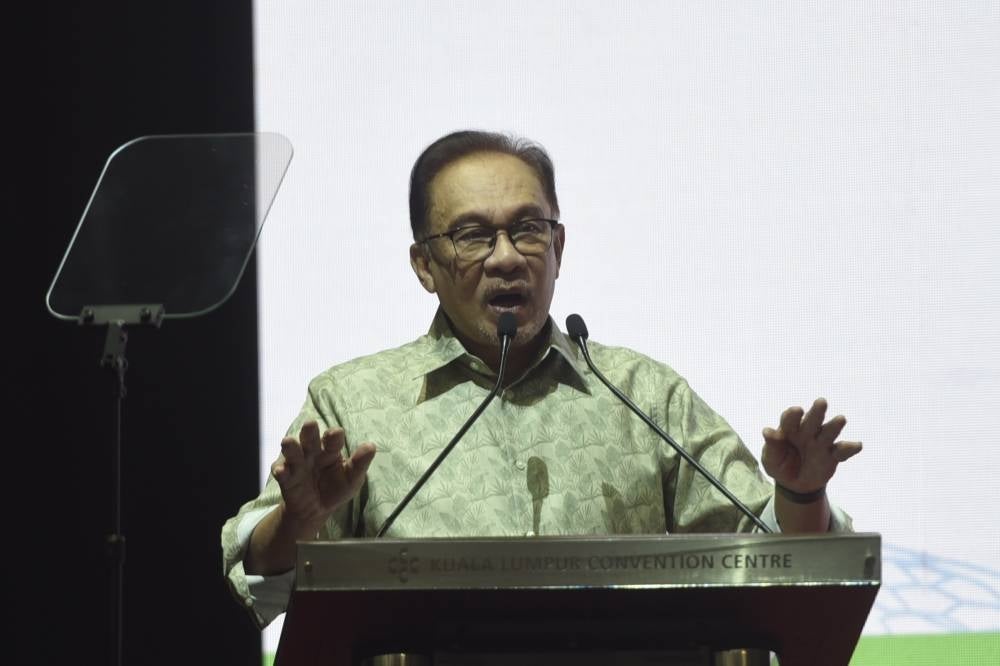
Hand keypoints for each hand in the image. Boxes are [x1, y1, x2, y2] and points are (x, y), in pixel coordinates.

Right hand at [271, 420, 375, 534]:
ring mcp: (298, 464)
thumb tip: (371, 447)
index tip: (336, 434)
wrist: (317, 510)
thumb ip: (360, 464)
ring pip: (293, 451)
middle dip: (309, 431)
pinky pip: (281, 472)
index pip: (333, 438)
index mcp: (330, 450)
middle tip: (310, 424)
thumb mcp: (352, 478)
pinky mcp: (286, 478)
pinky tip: (281, 471)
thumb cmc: (337, 488)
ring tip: (288, 442)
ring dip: (290, 446)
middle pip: (310, 438)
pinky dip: (280, 471)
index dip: (334, 435)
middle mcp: (312, 452)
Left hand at [761, 398, 861, 492]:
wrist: (795, 484)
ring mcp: (821, 442)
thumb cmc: (780, 465)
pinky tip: (857, 445)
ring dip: (834, 426)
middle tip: (821, 402)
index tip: (796, 410)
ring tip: (841, 419)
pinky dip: (850, 448)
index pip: (790, 419)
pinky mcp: (833, 455)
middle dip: (816, 411)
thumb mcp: (770, 460)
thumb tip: (767, 432)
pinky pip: (843, 450)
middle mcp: (806, 431)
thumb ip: (772, 447)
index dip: (792, 415)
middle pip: (812, 419)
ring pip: (829, 431)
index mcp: (789, 429)